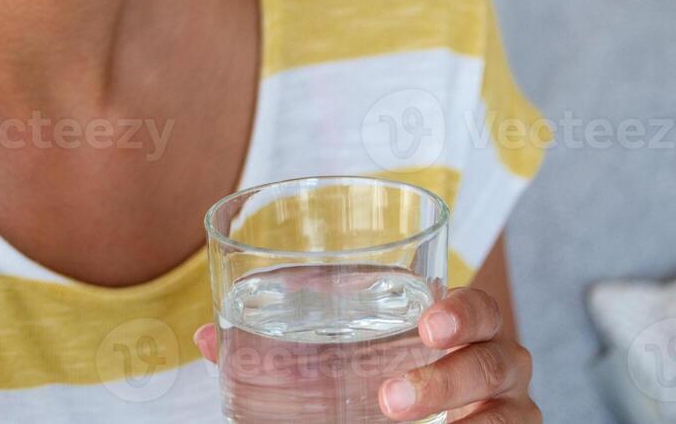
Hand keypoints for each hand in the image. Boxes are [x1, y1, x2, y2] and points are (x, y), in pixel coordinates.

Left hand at [192, 287, 539, 421]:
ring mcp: (509, 409)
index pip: (476, 308)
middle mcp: (495, 363)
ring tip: (398, 419)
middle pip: (497, 359)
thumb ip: (280, 345)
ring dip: (455, 412)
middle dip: (449, 377)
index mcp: (455, 328)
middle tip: (391, 398)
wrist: (410, 415)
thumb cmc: (378, 375)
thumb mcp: (337, 358)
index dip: (461, 311)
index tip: (426, 323)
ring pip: (512, 411)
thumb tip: (207, 338)